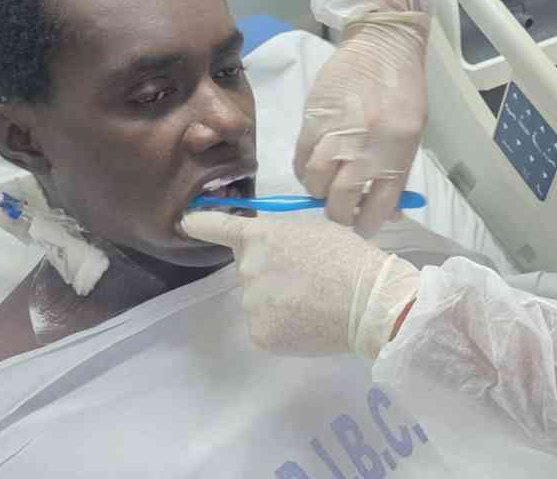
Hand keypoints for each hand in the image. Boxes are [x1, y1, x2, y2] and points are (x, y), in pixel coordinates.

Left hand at [180, 211, 419, 358]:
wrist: (370, 301)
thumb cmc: (350, 258)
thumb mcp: (314, 230)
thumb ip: (282, 236)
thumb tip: (270, 249)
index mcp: (261, 237)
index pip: (219, 227)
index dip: (200, 224)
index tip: (185, 223)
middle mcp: (247, 269)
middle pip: (249, 270)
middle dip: (271, 274)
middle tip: (308, 279)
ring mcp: (251, 304)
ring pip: (259, 301)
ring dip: (277, 302)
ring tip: (314, 303)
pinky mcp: (260, 334)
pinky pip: (265, 326)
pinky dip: (283, 326)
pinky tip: (309, 322)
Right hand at [294, 12, 429, 236]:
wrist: (383, 45)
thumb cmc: (404, 90)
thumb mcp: (412, 135)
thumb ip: (398, 174)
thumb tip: (388, 211)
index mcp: (397, 155)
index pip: (378, 209)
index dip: (367, 225)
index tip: (362, 226)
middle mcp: (366, 148)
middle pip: (341, 202)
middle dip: (338, 215)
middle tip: (339, 211)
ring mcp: (337, 133)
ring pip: (314, 182)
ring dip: (318, 190)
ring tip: (325, 184)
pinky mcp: (313, 119)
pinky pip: (300, 157)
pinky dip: (304, 169)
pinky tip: (314, 165)